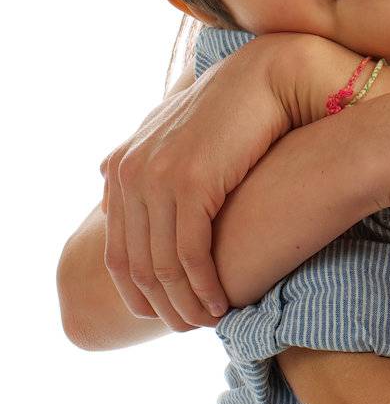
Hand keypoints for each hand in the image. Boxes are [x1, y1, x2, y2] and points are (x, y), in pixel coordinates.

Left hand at [98, 33, 313, 329]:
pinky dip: (203, 287)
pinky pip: (188, 254)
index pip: (117, 250)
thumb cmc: (233, 110)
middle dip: (161, 305)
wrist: (269, 76)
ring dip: (184, 304)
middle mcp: (129, 173)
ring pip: (161, 266)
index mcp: (121, 166)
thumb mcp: (176, 131)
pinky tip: (220, 303)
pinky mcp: (187, 182)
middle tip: (188, 327)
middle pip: (135, 264)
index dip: (138, 291)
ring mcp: (154, 177)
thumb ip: (143, 155)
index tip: (165, 314)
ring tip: (208, 323)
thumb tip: (106, 173)